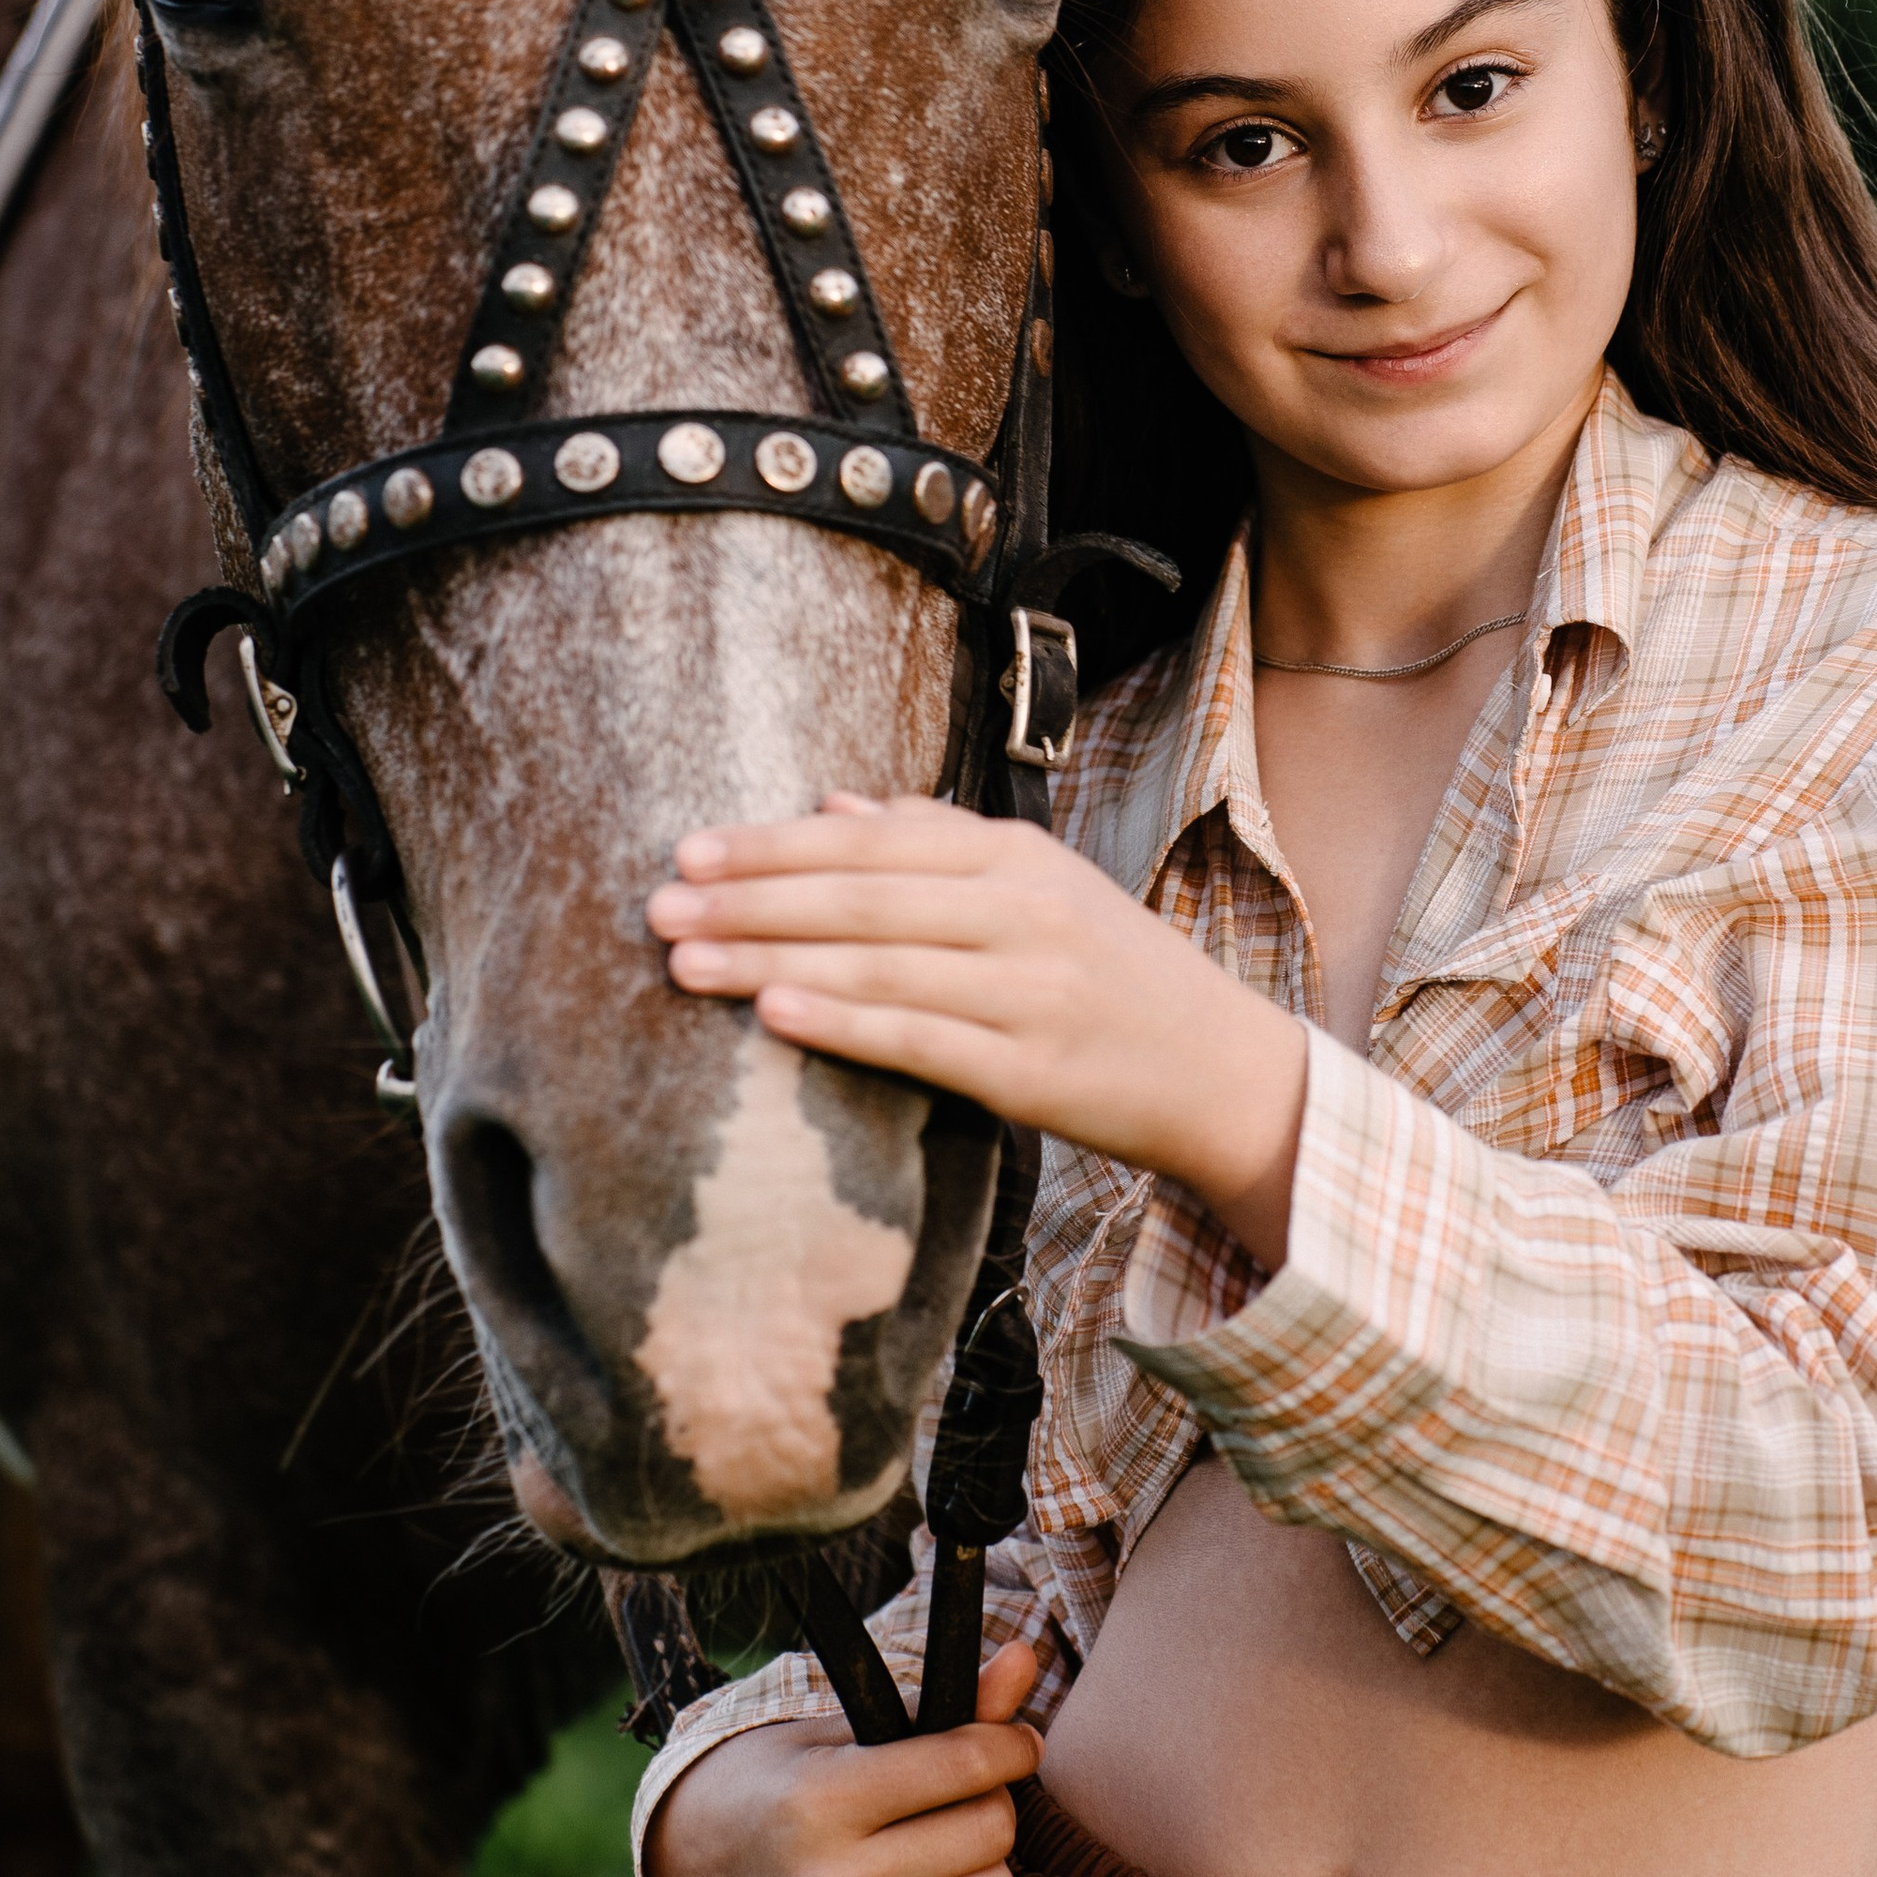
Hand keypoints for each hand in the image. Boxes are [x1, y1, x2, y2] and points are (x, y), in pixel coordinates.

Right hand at [644, 1636, 1044, 1876]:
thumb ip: (940, 1704)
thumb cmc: (770, 1784)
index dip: (1010, 1744)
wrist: (683, 1871)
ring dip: (984, 1866)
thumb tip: (1026, 1658)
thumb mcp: (838, 1728)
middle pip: (991, 1830)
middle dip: (992, 1800)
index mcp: (822, 1799)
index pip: (967, 1765)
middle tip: (960, 1795)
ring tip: (941, 1849)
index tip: (1012, 1741)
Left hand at [645, 796, 1307, 1255]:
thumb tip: (835, 806)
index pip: (873, 841)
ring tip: (684, 960)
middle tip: (656, 904)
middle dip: (750, 898)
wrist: (1220, 1070)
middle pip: (861, 897)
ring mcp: (1027, 990)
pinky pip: (918, 1039)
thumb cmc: (1112, 975)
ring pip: (877, 964)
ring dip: (769, 960)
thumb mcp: (1043, 887)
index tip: (691, 849)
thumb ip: (939, 843)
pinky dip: (841, 1023)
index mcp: (1017, 857)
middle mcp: (1022, 912)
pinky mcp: (1029, 1069)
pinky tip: (773, 1015)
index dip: (775, 844)